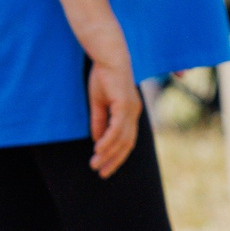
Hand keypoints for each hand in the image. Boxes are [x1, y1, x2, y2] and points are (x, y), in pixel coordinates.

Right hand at [87, 57, 141, 177]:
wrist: (109, 56)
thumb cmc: (104, 77)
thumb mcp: (98, 103)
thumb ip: (99, 122)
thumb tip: (97, 141)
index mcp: (130, 113)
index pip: (126, 140)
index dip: (116, 155)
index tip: (104, 167)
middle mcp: (134, 113)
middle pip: (127, 144)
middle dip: (114, 161)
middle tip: (102, 174)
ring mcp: (131, 109)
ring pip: (122, 139)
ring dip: (108, 154)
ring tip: (95, 165)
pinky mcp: (124, 104)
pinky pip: (117, 128)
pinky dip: (108, 140)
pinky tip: (98, 149)